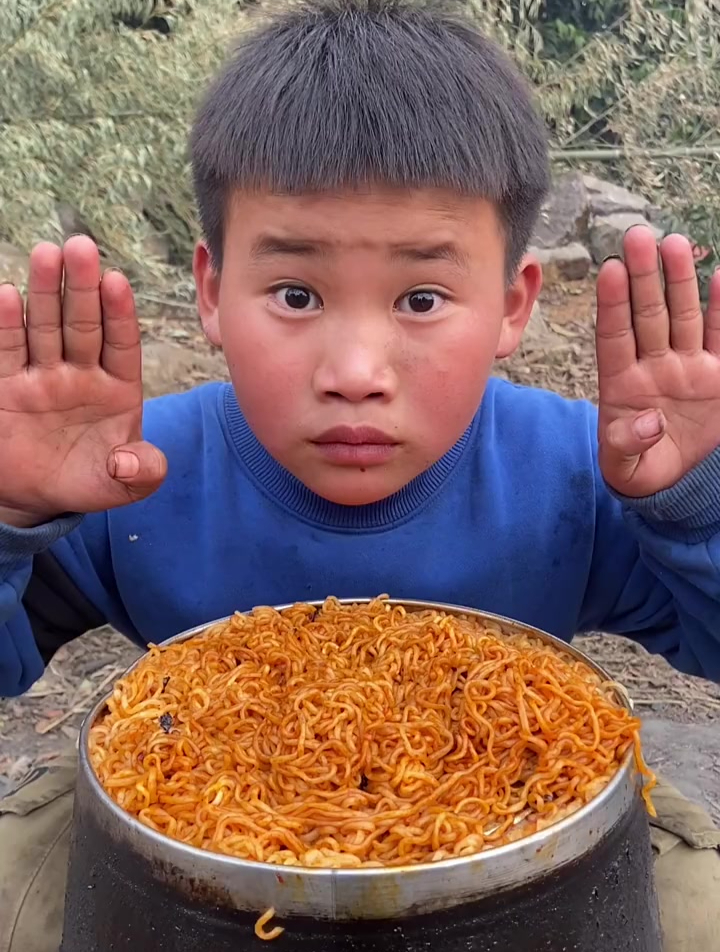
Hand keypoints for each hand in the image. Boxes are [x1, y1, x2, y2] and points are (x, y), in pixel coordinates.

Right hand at [0, 236, 166, 527]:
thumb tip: (131, 460)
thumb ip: (142, 472)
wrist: (37, 498)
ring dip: (45, 292)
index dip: (120, 314)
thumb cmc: (88, 481)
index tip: (117, 282)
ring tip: (47, 254)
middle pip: (82, 324)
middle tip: (81, 247)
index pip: (122, 344)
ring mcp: (42, 375)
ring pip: (44, 327)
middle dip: (82, 287)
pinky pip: (7, 350)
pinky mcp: (6, 385)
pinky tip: (8, 294)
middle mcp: (80, 373)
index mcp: (118, 388)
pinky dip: (6, 325)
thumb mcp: (122, 485)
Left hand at [596, 225, 719, 497]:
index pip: (614, 336)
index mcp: (621, 384)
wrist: (671, 481)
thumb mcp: (626, 465)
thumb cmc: (638, 468)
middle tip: (638, 236)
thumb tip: (648, 422)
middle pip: (647, 314)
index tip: (608, 270)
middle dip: (643, 277)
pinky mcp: (716, 375)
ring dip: (679, 281)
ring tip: (674, 243)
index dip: (613, 304)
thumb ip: (628, 444)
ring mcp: (685, 366)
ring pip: (682, 316)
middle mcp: (652, 366)